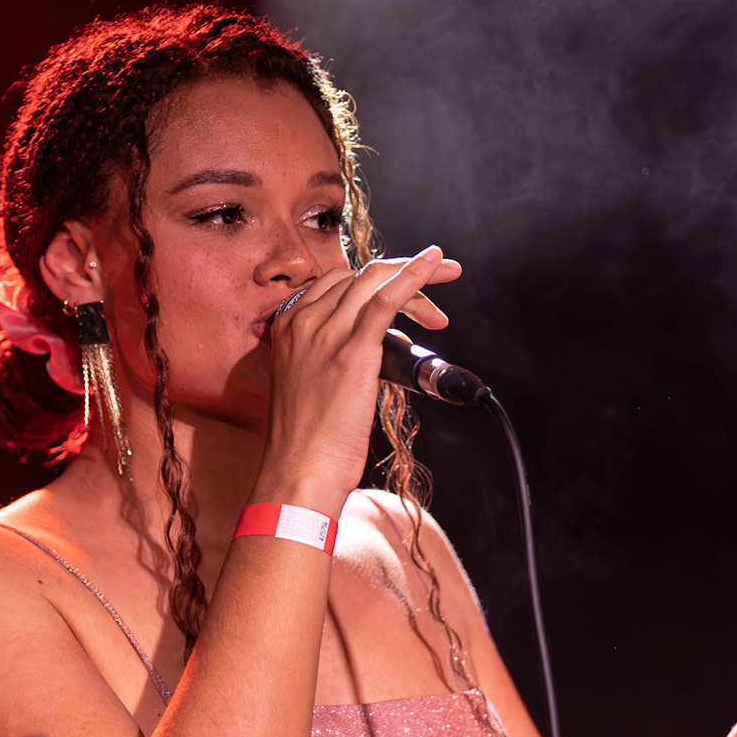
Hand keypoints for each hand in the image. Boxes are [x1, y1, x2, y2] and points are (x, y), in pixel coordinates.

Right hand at [253, 247, 461, 511]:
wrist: (297, 472)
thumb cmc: (305, 443)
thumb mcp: (307, 386)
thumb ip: (328, 359)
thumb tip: (371, 353)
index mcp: (289, 327)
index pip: (339, 282)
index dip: (377, 280)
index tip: (405, 293)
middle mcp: (304, 322)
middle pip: (361, 276)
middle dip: (404, 271)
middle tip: (440, 279)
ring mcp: (326, 333)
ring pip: (377, 280)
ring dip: (419, 275)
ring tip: (447, 279)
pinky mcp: (352, 351)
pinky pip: (387, 298)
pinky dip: (414, 275)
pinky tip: (435, 263)